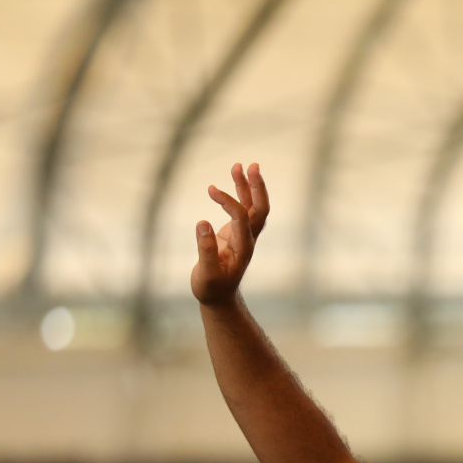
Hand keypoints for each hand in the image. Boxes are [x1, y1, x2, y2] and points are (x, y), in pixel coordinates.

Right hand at [191, 162, 269, 306]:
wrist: (219, 297)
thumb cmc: (211, 288)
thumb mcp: (206, 274)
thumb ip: (205, 250)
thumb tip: (202, 223)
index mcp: (243, 248)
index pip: (242, 218)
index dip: (229, 202)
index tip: (211, 190)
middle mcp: (248, 239)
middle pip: (260, 209)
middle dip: (257, 187)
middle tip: (251, 165)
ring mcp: (245, 235)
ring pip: (253, 207)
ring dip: (248, 186)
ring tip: (239, 165)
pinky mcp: (238, 232)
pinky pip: (244, 209)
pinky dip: (240, 193)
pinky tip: (233, 178)